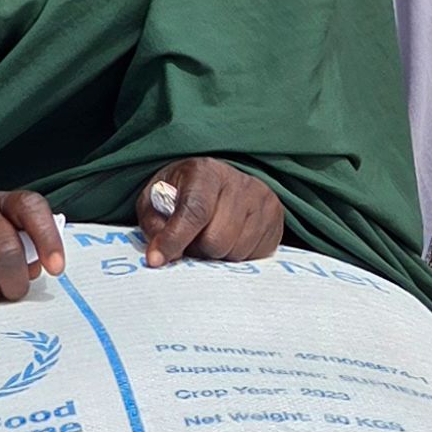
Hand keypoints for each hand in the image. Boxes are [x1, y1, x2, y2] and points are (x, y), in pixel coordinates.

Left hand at [136, 158, 284, 266]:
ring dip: (217, 255)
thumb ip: (154, 224)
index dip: (174, 239)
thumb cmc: (181, 192)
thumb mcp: (155, 201)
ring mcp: (263, 200)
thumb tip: (159, 256)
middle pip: (216, 240)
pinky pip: (255, 256)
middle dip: (197, 249)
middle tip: (191, 240)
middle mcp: (239, 182)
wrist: (218, 180)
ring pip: (236, 252)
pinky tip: (230, 238)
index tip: (156, 259)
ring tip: (210, 236)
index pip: (194, 211)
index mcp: (205, 171)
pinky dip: (237, 255)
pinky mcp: (276, 218)